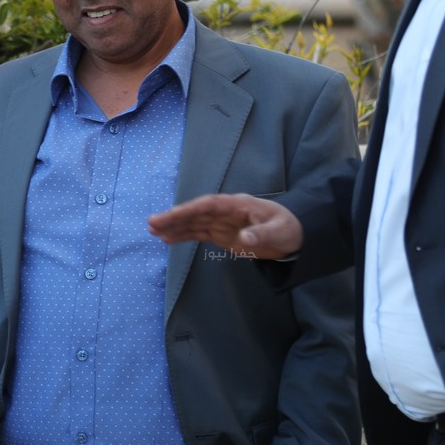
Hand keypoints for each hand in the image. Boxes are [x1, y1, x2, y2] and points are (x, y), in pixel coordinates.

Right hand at [147, 194, 302, 259]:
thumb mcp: (279, 231)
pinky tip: (167, 239)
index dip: (190, 209)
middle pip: (196, 212)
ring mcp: (221, 223)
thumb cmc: (287, 228)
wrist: (293, 236)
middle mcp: (225, 211)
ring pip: (193, 223)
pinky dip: (183, 236)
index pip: (209, 205)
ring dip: (174, 226)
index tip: (173, 215)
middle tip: (152, 223)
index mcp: (237, 204)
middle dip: (175, 217)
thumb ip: (262, 234)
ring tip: (152, 231)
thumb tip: (245, 239)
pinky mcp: (221, 234)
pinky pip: (198, 233)